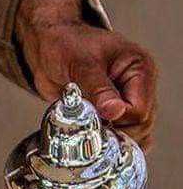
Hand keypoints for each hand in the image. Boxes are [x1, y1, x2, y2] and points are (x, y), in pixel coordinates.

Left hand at [16, 0, 156, 149]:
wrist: (48, 48)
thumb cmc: (66, 44)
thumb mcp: (82, 64)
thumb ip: (99, 90)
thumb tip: (115, 112)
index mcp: (140, 68)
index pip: (140, 110)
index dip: (117, 121)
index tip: (93, 121)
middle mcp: (139, 87)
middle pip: (141, 126)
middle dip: (115, 133)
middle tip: (87, 128)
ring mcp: (128, 102)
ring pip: (134, 135)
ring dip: (110, 140)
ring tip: (87, 130)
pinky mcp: (115, 115)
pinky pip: (122, 137)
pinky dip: (108, 144)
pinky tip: (92, 140)